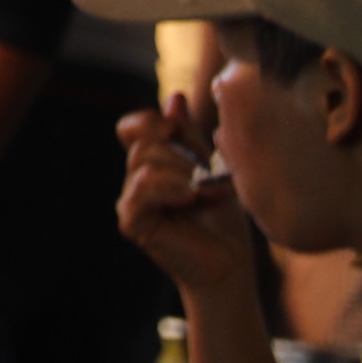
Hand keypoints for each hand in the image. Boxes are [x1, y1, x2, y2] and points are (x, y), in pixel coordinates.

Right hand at [113, 94, 254, 304]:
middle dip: (182, 154)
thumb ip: (191, 138)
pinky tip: (189, 197)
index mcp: (152, 166)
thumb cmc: (224, 221)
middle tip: (210, 178)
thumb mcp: (212, 170)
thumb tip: (175, 98)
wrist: (230, 264)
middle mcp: (135, 181)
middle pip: (144, 143)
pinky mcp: (132, 222)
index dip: (148, 120)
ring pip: (144, 162)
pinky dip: (169, 188)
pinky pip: (141, 189)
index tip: (175, 125)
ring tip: (205, 193)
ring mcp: (131, 202)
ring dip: (182, 173)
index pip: (131, 129)